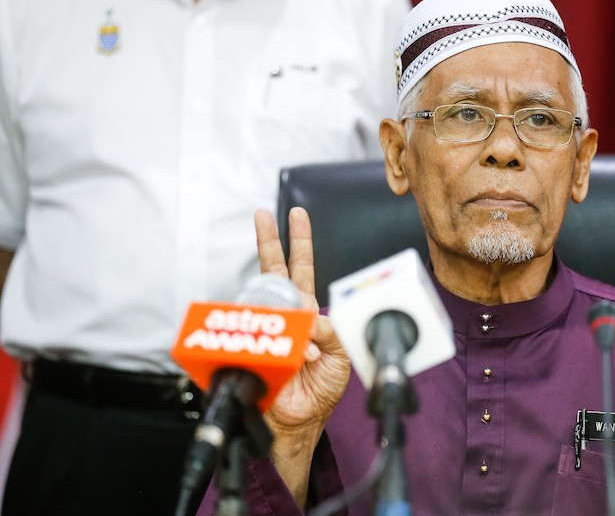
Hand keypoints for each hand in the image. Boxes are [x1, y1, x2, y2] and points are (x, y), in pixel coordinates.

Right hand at [254, 208, 351, 503]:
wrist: (300, 422)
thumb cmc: (321, 388)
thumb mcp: (342, 353)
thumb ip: (332, 329)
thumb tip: (310, 318)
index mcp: (306, 311)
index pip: (301, 269)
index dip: (299, 242)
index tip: (296, 215)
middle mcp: (283, 314)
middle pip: (273, 270)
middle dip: (268, 241)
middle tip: (262, 214)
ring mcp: (264, 329)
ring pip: (260, 302)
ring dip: (280, 315)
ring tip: (304, 347)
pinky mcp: (249, 348)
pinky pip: (253, 336)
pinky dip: (276, 345)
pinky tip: (294, 358)